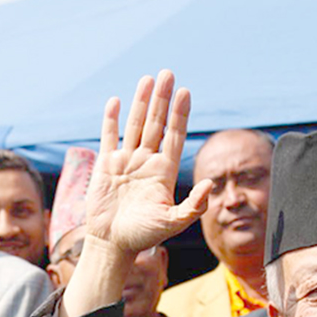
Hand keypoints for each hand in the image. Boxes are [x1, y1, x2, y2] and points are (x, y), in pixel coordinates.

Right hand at [83, 70, 211, 254]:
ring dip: (141, 102)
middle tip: (168, 73)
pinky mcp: (106, 165)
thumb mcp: (173, 223)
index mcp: (164, 172)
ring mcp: (126, 161)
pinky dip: (112, 119)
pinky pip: (109, 137)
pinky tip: (117, 101)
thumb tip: (211, 184)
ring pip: (135, 125)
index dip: (180, 114)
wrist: (112, 244)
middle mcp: (147, 162)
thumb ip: (193, 206)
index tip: (185, 92)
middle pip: (156, 123)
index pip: (175, 136)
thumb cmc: (143, 236)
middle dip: (162, 99)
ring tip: (148, 79)